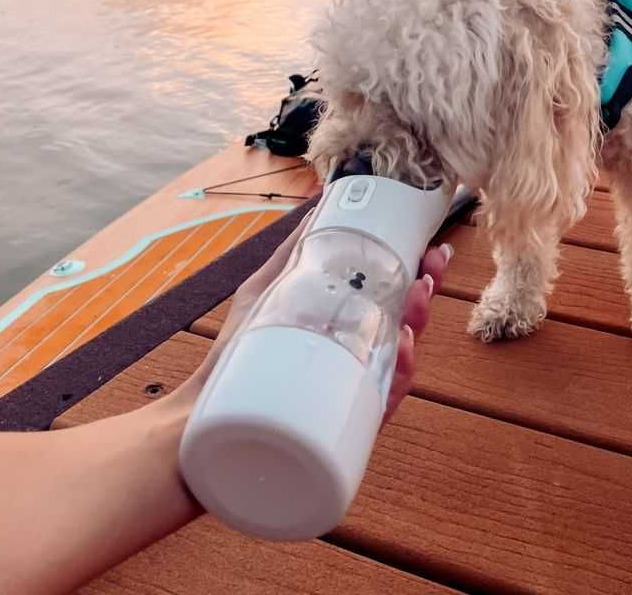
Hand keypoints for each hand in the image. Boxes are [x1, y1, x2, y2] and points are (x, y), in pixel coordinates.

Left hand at [182, 209, 452, 423]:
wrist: (198, 423)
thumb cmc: (233, 357)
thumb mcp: (264, 291)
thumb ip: (292, 254)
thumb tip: (318, 204)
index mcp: (344, 327)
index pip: (392, 296)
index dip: (418, 271)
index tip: (433, 246)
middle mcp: (355, 358)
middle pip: (406, 323)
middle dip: (426, 290)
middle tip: (433, 264)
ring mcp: (351, 392)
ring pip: (402, 359)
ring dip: (418, 325)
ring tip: (417, 298)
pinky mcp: (343, 427)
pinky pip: (382, 402)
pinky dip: (399, 376)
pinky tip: (401, 352)